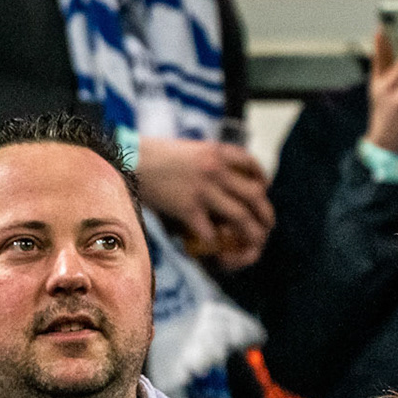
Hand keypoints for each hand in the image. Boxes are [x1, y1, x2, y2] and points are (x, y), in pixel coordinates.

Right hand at [136, 136, 274, 270]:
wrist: (131, 161)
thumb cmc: (157, 156)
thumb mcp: (192, 149)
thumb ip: (211, 161)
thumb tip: (227, 180)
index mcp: (218, 152)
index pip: (252, 163)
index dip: (262, 178)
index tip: (263, 189)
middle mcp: (216, 170)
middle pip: (255, 195)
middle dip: (265, 213)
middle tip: (267, 225)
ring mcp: (203, 190)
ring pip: (241, 217)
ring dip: (252, 233)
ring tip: (254, 243)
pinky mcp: (187, 208)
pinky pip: (210, 232)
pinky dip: (215, 244)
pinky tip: (215, 248)